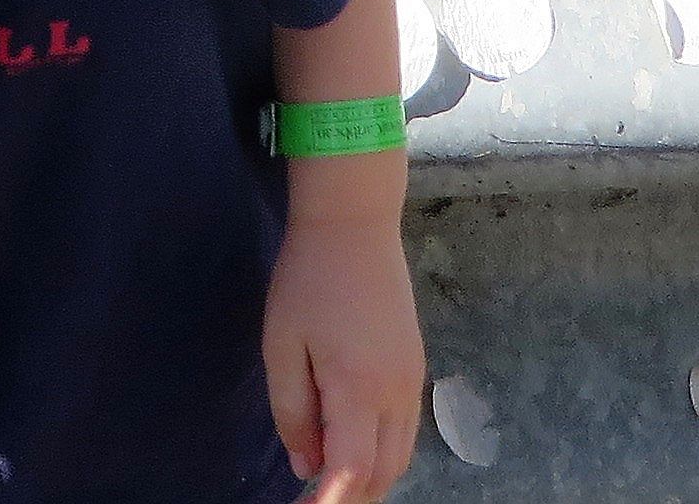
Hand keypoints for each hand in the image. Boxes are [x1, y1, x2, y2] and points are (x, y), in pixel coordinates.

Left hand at [265, 211, 425, 503]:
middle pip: (383, 475)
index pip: (351, 474)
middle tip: (307, 497)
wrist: (356, 222)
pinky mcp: (416, 368)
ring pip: (400, 458)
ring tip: (325, 478)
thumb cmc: (308, 279)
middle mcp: (396, 393)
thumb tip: (306, 466)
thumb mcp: (281, 345)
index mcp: (358, 388)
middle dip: (347, 497)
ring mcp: (412, 381)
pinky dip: (381, 454)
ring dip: (367, 479)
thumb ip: (292, 412)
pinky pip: (406, 432)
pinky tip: (350, 444)